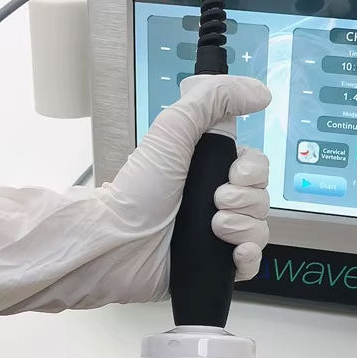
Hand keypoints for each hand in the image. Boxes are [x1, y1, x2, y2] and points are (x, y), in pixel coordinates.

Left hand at [0, 76, 270, 330]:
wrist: (98, 247)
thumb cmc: (126, 194)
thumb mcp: (167, 133)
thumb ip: (209, 100)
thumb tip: (257, 88)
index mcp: (204, 166)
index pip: (253, 168)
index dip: (248, 175)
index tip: (219, 181)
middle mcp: (209, 199)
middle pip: (259, 200)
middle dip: (241, 203)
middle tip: (205, 209)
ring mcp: (208, 237)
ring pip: (256, 231)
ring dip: (241, 231)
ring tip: (206, 231)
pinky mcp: (204, 269)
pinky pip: (246, 265)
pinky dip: (244, 261)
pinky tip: (226, 258)